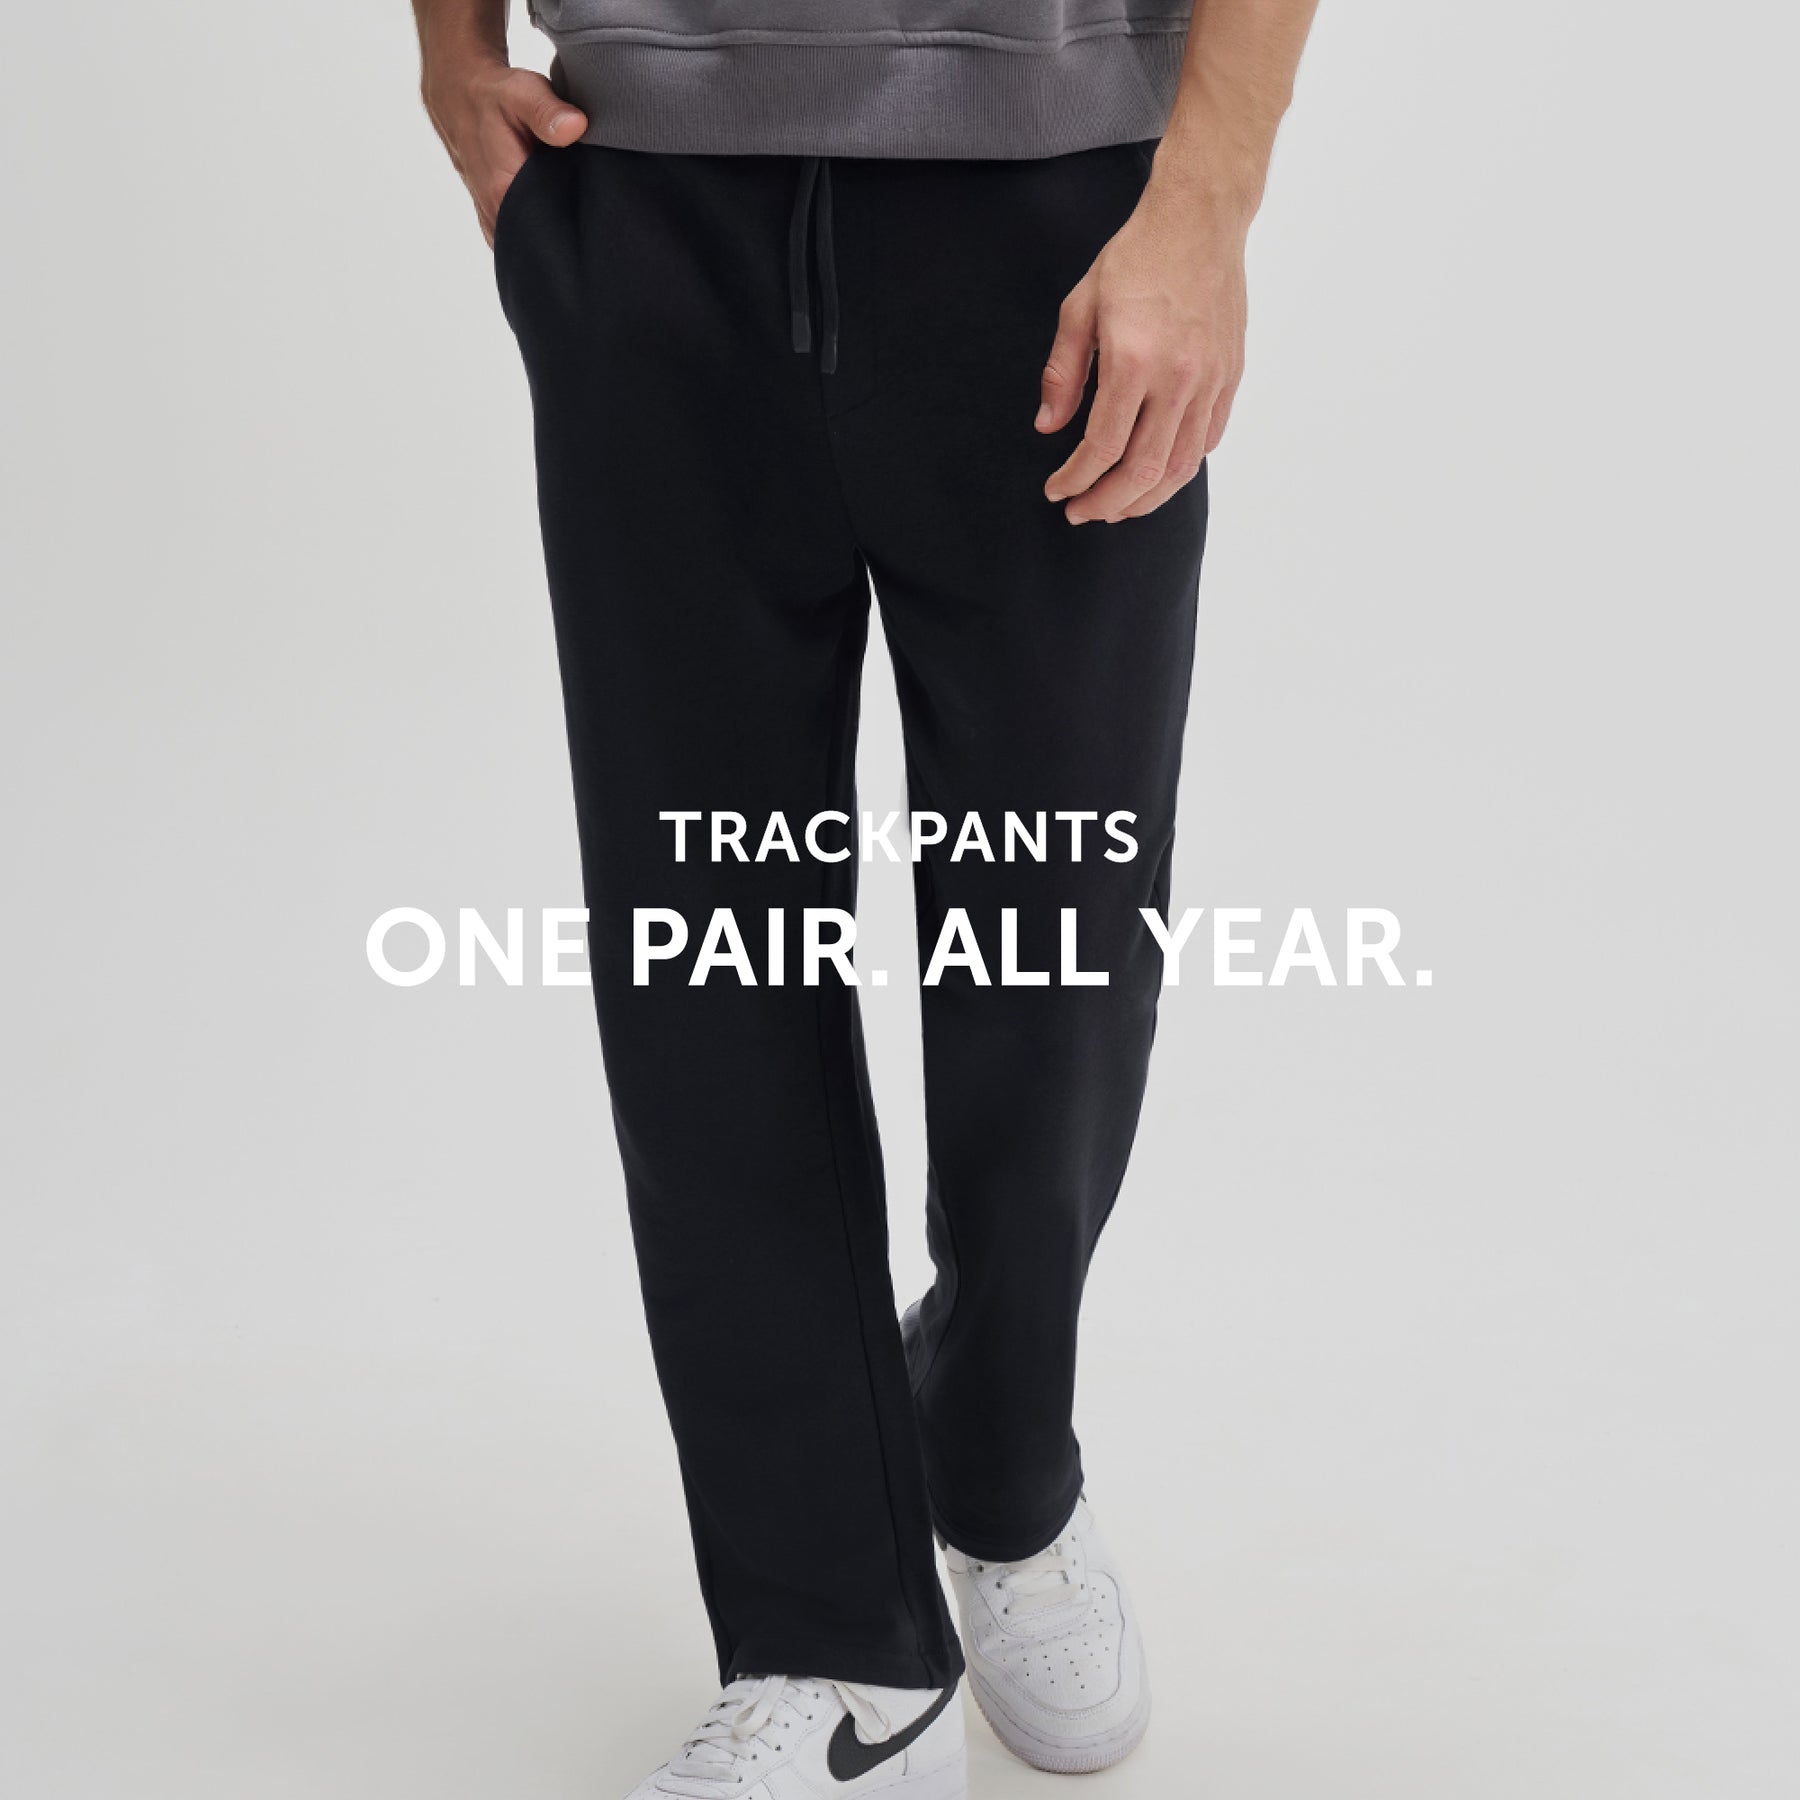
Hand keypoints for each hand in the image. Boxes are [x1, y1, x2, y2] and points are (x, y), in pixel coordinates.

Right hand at [422, 57, 587, 245]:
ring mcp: (492, 218)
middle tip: (588, 209)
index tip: (594, 217)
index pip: (548, 236)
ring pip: (530, 242)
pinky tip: (552, 209)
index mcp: (504, 193)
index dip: (576, 231)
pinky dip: (538, 227)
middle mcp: (495, 213)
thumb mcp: (522, 92)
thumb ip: (548, 112)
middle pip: (541, 243)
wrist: (459, 92)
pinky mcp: (493, 215)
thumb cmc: (493, 94)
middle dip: (567, 235)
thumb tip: (577, 127)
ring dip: (551, 230)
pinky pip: (520, 236)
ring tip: (571, 209)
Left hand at [1038, 174, 1250, 523]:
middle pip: (1143, 471)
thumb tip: (1048, 427)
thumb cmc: (1136, 257)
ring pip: (1181, 467)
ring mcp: (1210, 380)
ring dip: (1146, 498)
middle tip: (1081, 513)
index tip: (1057, 491)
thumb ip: (1062, 373)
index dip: (1075, 480)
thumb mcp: (1080, 307)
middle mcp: (1177, 379)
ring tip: (1117, 506)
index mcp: (1134, 362)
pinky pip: (1207, 440)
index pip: (1101, 447)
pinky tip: (1155, 472)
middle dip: (1106, 503)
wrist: (1200, 218)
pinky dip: (1180, 467)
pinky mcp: (1230, 376)